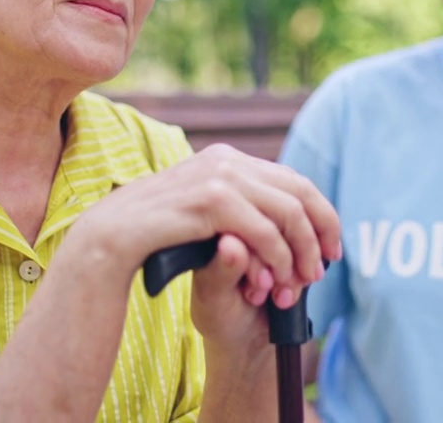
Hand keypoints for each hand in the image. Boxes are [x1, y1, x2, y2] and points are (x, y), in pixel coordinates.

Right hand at [71, 144, 340, 306]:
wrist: (110, 237)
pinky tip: (276, 278)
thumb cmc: (156, 233)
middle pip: (300, 191)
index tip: (332, 246)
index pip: (293, 180)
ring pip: (288, 212)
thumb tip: (285, 219)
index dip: (321, 213)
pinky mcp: (211, 200)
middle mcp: (227, 161)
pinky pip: (264, 231)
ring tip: (303, 282)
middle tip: (327, 266)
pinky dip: (277, 258)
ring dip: (301, 252)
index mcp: (227, 159)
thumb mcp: (204, 215)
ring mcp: (219, 176)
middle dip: (321, 232)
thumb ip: (238, 209)